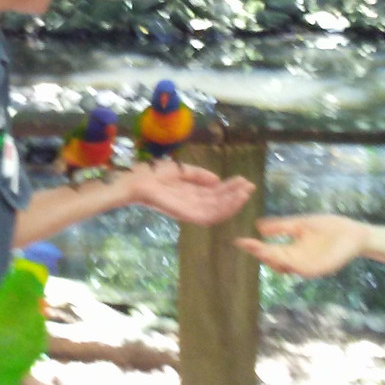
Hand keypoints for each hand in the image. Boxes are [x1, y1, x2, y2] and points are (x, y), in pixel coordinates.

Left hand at [124, 160, 254, 225]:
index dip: (229, 188)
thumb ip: (197, 175)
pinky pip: (210, 215)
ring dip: (233, 202)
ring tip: (246, 191)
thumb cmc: (152, 174)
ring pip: (217, 211)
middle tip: (249, 185)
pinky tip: (234, 198)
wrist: (135, 181)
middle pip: (218, 202)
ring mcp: (189, 211)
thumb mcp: (179, 170)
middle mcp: (191, 204)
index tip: (243, 180)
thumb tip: (217, 179)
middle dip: (234, 194)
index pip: (214, 193)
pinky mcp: (187, 215)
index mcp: (189, 193)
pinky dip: (224, 208)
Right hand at [234, 214, 369, 277]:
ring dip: (271, 259)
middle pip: (272, 260)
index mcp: (290, 250)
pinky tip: (280, 257)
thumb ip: (281, 227)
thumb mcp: (301, 224)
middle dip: (258, 253)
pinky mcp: (317, 269)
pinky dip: (289, 265)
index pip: (267, 249)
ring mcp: (306, 267)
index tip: (238, 240)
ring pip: (283, 266)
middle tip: (245, 244)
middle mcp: (295, 261)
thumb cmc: (329, 228)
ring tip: (258, 248)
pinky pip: (300, 269)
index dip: (253, 246)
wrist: (353, 234)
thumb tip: (258, 226)